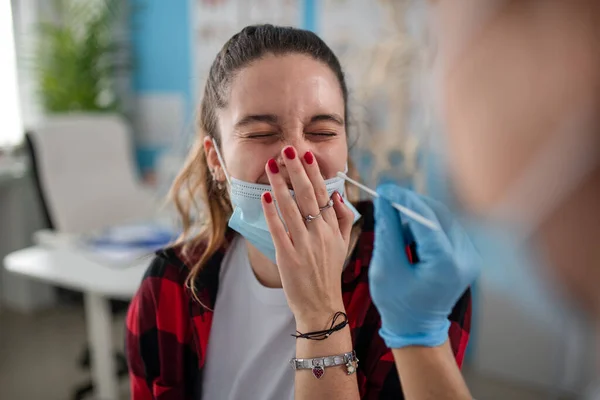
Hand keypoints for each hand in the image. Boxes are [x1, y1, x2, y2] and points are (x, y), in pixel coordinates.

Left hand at [261, 146, 354, 326]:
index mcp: (332, 228)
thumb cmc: (329, 272)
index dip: (313, 174)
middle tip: (287, 150)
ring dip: (280, 185)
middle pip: (308, 196)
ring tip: (271, 167)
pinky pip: (279, 230)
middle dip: (296, 171)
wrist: (321, 304)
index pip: (323, 194)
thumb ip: (343, 218)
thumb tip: (337, 195)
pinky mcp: (288, 257)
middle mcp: (319, 233)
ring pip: (291, 208)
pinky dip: (272, 213)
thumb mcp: (343, 244)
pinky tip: (265, 197)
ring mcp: (304, 245)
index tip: (305, 156)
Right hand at [370, 184, 480, 347]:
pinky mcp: (467, 255)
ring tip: (396, 228)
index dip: (403, 200)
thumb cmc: (397, 302)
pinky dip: (426, 226)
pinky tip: (410, 236)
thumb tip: (385, 199)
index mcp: (445, 265)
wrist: (417, 328)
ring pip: (442, 219)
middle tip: (387, 198)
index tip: (384, 189)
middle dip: (411, 204)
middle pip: (438, 215)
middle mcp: (465, 257)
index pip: (426, 220)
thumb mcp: (385, 267)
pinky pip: (446, 229)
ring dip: (417, 216)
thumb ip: (387, 231)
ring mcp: (470, 256)